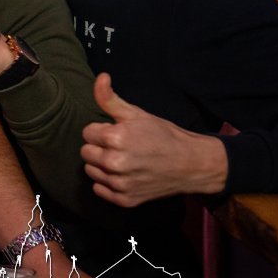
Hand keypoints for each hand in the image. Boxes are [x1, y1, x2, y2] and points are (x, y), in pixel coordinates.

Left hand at [83, 73, 227, 205]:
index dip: (101, 131)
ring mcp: (120, 183)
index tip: (117, 132)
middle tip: (120, 146)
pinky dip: (108, 183)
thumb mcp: (137, 113)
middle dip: (99, 147)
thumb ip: (110, 98)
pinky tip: (124, 174)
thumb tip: (100, 77)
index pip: (87, 133)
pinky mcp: (125, 200)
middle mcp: (115, 163)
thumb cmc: (163, 135)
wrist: (191, 164)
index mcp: (116, 138)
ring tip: (123, 159)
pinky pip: (99, 190)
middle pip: (85, 152)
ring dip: (101, 165)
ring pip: (91, 171)